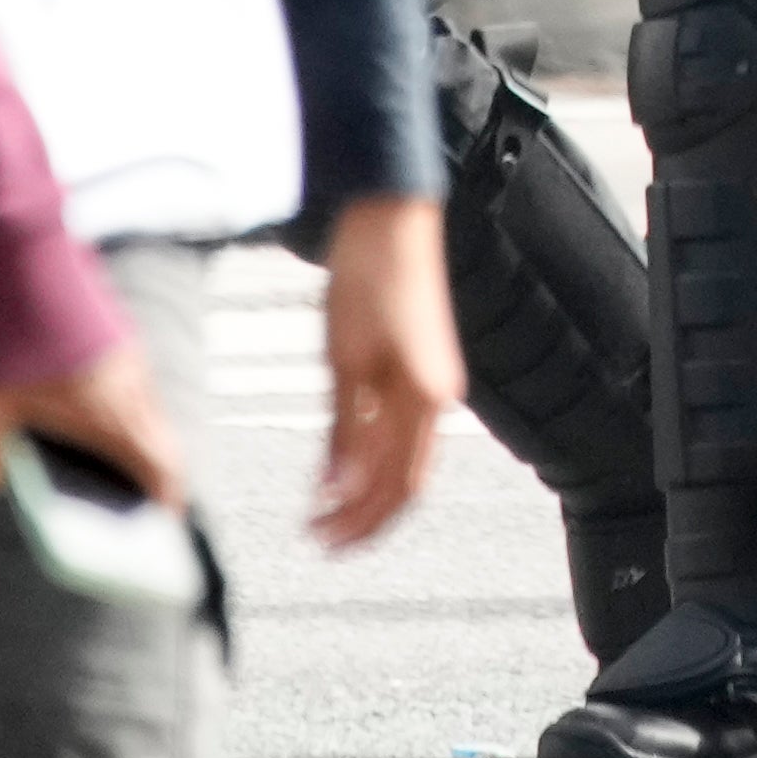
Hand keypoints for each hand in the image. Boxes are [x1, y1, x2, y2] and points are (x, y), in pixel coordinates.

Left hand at [0, 335, 185, 513]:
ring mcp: (127, 352)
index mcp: (112, 411)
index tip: (158, 531)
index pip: (165, 469)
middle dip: (145, 479)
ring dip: (128, 441)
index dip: (167, 506)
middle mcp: (131, 383)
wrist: (12, 240)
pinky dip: (115, 410)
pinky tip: (71, 415)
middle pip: (158, 444)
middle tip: (118, 511)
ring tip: (90, 468)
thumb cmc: (0, 327)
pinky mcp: (114, 331)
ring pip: (143, 411)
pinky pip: (127, 384)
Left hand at [308, 196, 460, 550]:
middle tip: (319, 538)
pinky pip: (403, 429)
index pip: (397, 487)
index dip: (361, 522)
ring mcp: (434, 382)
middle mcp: (438, 398)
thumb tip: (335, 492)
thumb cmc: (366, 279)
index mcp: (423, 400)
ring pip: (407, 459)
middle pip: (407, 482)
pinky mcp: (422, 365)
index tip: (321, 540)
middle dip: (366, 517)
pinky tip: (343, 462)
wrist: (390, 216)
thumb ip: (344, 430)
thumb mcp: (343, 360)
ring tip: (326, 509)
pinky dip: (374, 455)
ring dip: (369, 490)